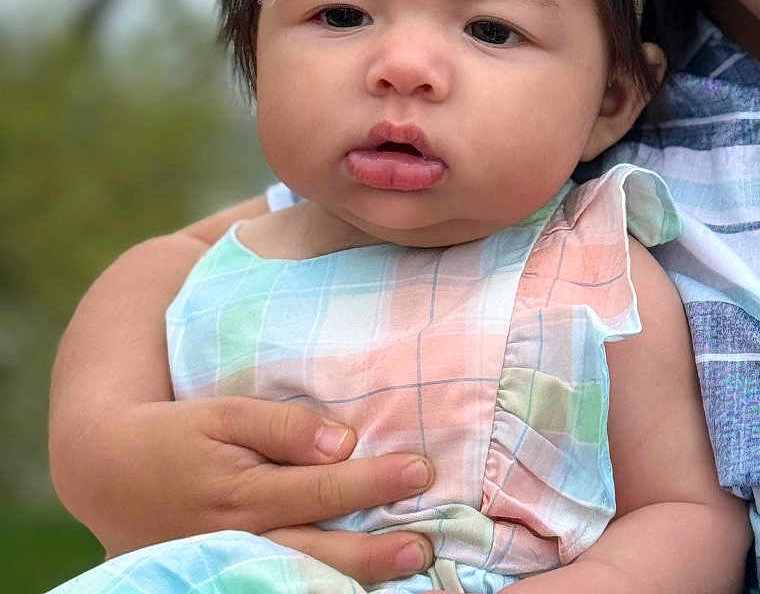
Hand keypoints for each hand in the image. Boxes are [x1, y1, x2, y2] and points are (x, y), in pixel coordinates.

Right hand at [65, 397, 435, 583]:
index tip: (421, 471)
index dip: (375, 481)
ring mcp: (226, 566)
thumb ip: (285, 428)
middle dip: (375, 551)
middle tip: (425, 547)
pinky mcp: (218, 578)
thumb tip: (343, 443)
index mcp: (243, 494)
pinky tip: (348, 586)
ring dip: (352, 578)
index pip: (324, 489)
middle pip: (319, 549)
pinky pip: (272, 587)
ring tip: (405, 574)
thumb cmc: (175, 433)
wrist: (105, 470)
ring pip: (299, 579)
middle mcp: (238, 538)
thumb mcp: (226, 412)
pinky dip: (312, 587)